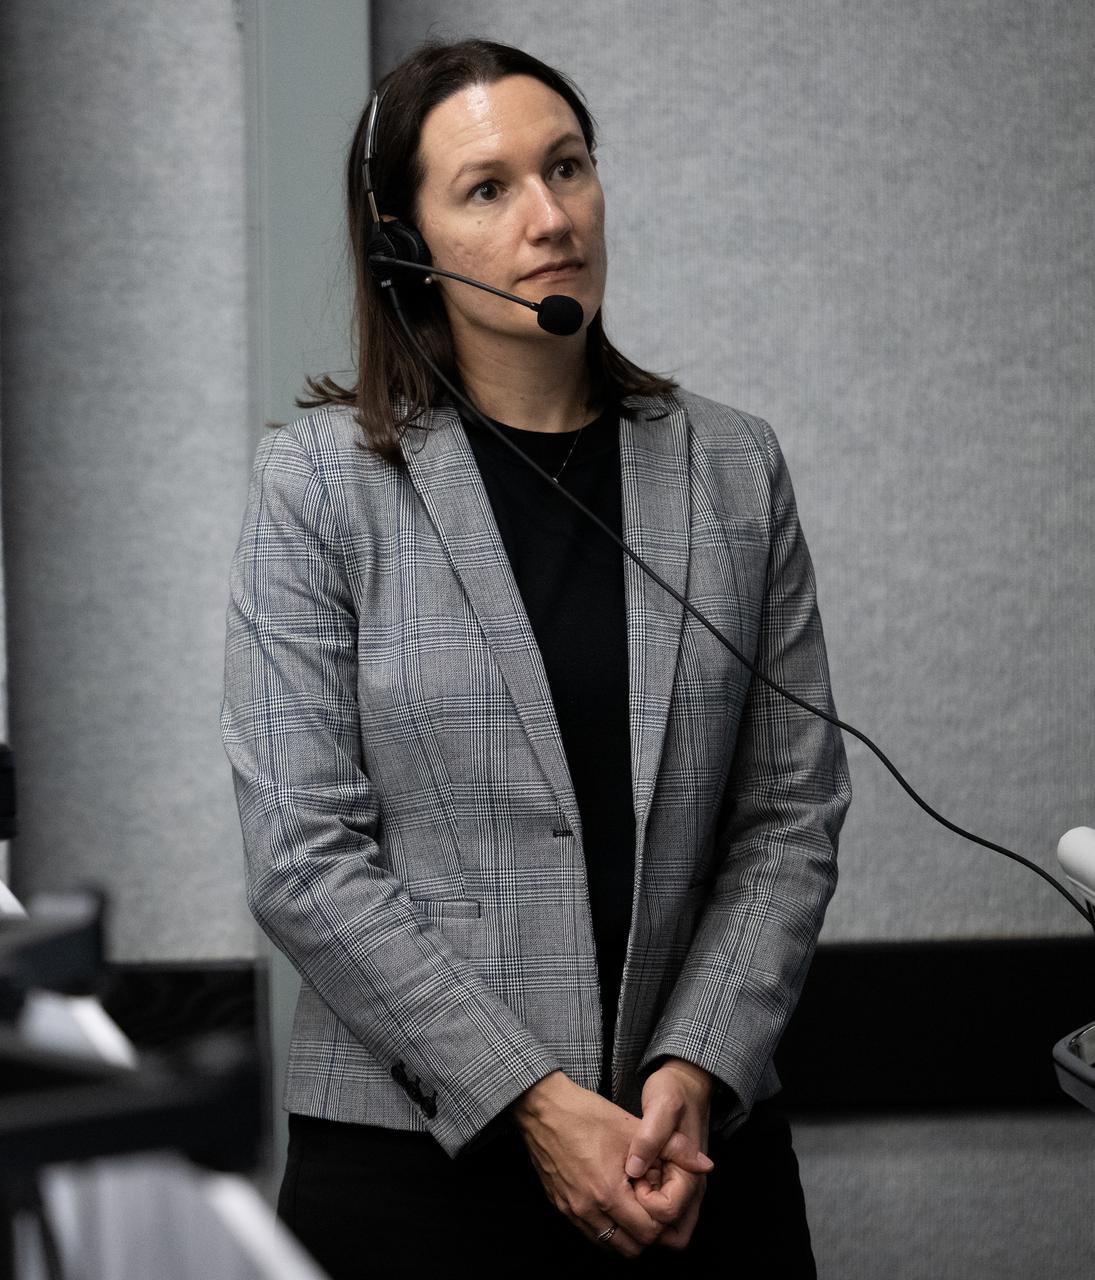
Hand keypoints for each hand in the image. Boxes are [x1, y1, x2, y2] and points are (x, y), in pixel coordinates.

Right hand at [510, 1071, 713, 1259]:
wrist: (543, 1109)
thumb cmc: (587, 1114)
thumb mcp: (634, 1127)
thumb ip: (675, 1148)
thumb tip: (706, 1165)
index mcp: (608, 1192)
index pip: (649, 1233)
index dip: (662, 1218)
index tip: (660, 1195)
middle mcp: (588, 1210)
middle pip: (632, 1248)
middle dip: (648, 1230)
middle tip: (650, 1202)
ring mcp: (571, 1211)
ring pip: (610, 1245)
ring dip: (627, 1232)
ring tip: (632, 1201)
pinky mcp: (560, 1207)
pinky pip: (591, 1234)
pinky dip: (607, 1226)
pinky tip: (612, 1199)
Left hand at [625, 1058, 715, 1249]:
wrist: (686, 1084)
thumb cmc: (674, 1094)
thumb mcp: (662, 1106)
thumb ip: (651, 1137)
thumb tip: (634, 1169)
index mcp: (690, 1175)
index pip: (666, 1215)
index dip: (643, 1202)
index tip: (631, 1176)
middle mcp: (690, 1192)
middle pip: (668, 1236)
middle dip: (643, 1220)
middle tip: (627, 1189)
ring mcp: (682, 1192)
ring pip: (661, 1232)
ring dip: (639, 1219)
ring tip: (624, 1188)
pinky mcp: (671, 1187)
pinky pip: (656, 1218)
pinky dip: (638, 1211)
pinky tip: (623, 1184)